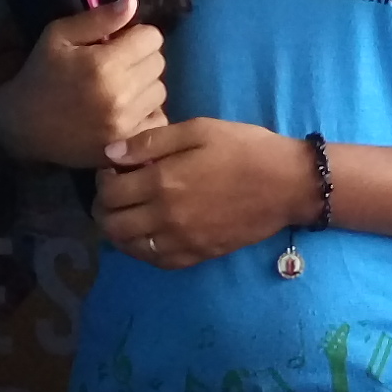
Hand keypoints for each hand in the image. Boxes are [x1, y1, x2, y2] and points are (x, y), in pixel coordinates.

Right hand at [0, 0, 165, 169]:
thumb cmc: (40, 75)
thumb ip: (99, 18)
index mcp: (104, 64)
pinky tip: (124, 111)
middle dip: (140, 59)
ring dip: (144, 86)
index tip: (117, 43)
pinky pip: (158, 120)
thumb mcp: (58, 36)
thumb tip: (134, 1)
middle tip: (116, 65)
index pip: (152, 37)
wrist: (22, 127)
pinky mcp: (128, 143)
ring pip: (160, 91)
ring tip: (118, 88)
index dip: (135, 35)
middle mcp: (121, 94)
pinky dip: (146, 114)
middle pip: (159, 63)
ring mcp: (126, 123)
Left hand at [92, 116, 307, 268]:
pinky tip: (147, 234)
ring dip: (118, 231)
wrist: (288, 184)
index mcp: (162, 182)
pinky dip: (142, 250)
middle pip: (112, 224)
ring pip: (129, 247)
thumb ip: (152, 142)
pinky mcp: (197, 255)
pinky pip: (156, 261)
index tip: (113, 170)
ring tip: (127, 213)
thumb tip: (111, 153)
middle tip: (114, 193)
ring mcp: (181, 241)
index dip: (103, 180)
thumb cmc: (245, 149)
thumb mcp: (199, 130)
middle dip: (104, 208)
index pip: (110, 191)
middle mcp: (165, 217)